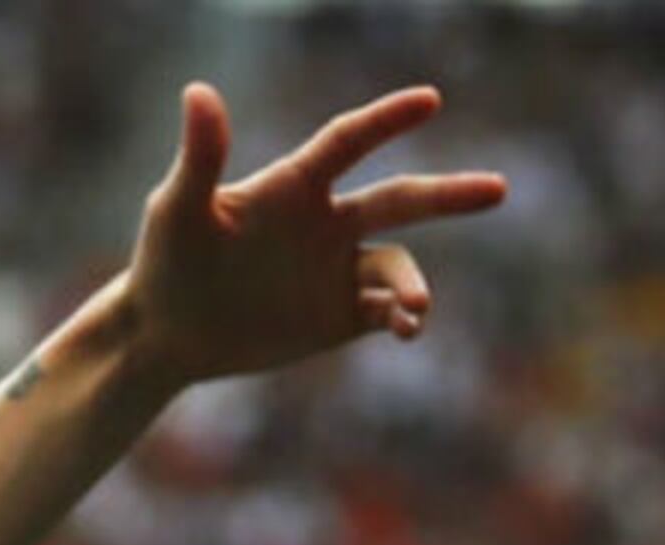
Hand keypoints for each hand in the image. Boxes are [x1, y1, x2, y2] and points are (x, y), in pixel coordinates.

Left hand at [123, 82, 507, 391]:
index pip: (349, 143)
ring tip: (413, 307)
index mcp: (295, 187)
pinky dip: (403, 318)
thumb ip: (200, 157)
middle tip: (499, 189)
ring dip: (411, 283)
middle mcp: (327, 222)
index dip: (386, 120)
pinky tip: (406, 328)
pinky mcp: (338, 316)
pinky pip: (386, 311)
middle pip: (399, 200)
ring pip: (397, 264)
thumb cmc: (166, 263)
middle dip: (448, 196)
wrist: (165, 333)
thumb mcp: (178, 211)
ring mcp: (337, 269)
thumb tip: (198, 91)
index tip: (428, 100)